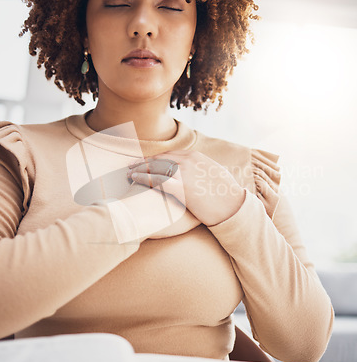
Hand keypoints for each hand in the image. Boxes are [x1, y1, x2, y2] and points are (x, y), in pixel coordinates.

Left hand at [127, 150, 245, 226]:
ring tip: (128, 174)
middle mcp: (188, 161)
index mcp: (196, 157)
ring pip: (155, 167)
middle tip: (131, 166)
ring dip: (139, 169)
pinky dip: (143, 178)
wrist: (233, 206)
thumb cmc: (226, 194)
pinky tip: (134, 179)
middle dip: (144, 162)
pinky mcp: (181, 187)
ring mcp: (184, 173)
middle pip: (159, 159)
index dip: (155, 159)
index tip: (145, 162)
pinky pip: (157, 180)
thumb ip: (202, 169)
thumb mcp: (215, 174)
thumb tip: (198, 171)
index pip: (169, 155)